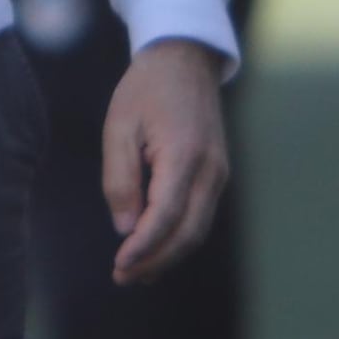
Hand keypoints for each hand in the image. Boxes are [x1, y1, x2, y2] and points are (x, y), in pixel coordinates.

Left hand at [102, 40, 231, 280]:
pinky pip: (201, 216)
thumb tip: (125, 228)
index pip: (165, 217)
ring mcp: (219, 173)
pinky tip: (155, 248)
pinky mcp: (218, 174)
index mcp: (183, 154)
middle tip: (123, 277)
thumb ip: (120, 179)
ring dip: (168, 255)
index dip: (143, 248)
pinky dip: (179, 238)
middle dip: (156, 261)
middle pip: (188, 233)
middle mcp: (210, 169)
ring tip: (137, 272)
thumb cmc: (145, 89)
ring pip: (198, 229)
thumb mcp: (119, 127)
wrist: (185, 60)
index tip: (119, 266)